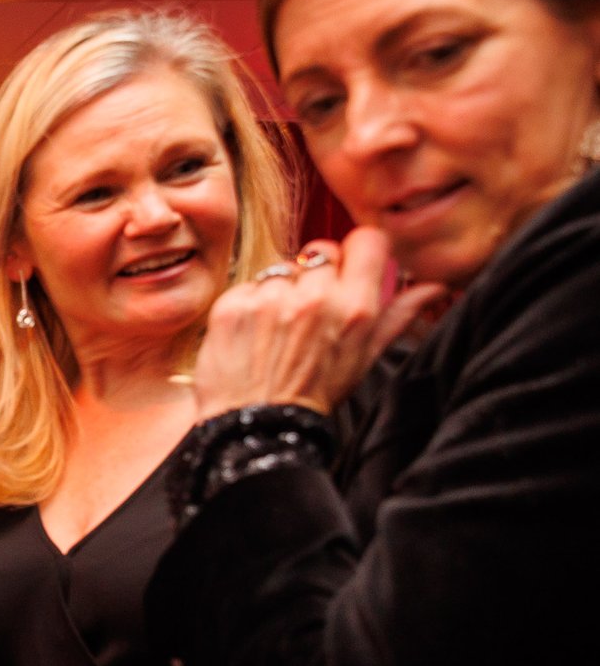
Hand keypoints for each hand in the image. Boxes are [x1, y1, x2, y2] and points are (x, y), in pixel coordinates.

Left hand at [192, 228, 449, 418]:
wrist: (257, 425)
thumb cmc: (314, 392)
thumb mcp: (364, 357)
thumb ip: (398, 315)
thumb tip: (433, 287)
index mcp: (355, 308)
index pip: (367, 241)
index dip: (359, 250)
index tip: (351, 264)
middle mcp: (315, 298)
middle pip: (321, 251)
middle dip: (318, 273)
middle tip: (310, 306)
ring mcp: (270, 300)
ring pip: (283, 268)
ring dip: (282, 290)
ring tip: (279, 326)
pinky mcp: (233, 305)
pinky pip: (248, 285)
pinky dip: (250, 304)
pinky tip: (254, 332)